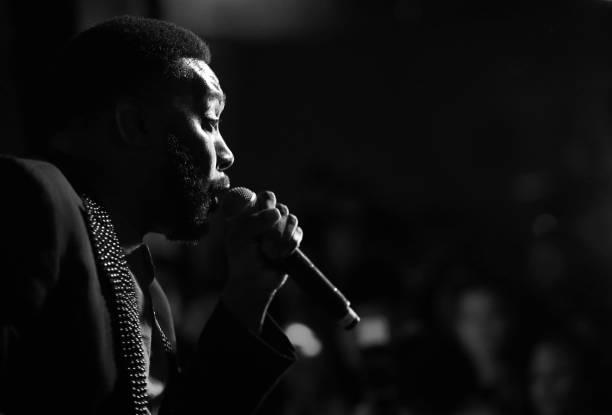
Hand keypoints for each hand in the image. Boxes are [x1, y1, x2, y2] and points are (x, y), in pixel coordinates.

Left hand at [219, 190, 302, 332]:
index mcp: (252, 212)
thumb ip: (255, 221)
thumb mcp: (240, 237)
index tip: (260, 216)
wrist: (255, 282)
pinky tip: (281, 255)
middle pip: (280, 206)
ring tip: (270, 252)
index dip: (266, 204)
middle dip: (274, 223)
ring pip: (291, 219)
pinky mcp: (293, 240)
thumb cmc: (242, 258)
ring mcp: (281, 228)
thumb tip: (277, 213)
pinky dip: (290, 245)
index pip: (264, 197)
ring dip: (282, 235)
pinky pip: (298, 233)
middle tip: (264, 237)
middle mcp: (268, 218)